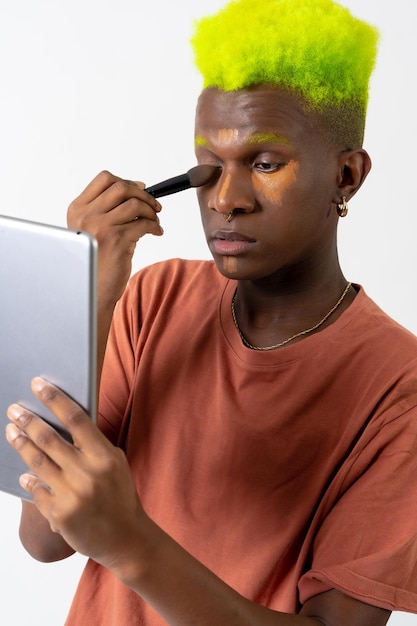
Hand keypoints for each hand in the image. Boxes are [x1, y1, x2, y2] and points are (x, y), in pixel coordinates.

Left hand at [5, 377, 148, 574]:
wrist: (125, 538)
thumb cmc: (119, 495)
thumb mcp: (115, 464)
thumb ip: (93, 445)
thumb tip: (63, 422)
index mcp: (105, 456)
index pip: (76, 419)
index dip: (55, 399)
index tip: (38, 384)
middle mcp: (88, 473)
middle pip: (50, 438)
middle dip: (28, 420)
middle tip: (13, 410)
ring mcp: (72, 494)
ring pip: (37, 461)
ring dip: (20, 443)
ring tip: (11, 431)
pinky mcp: (59, 514)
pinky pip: (37, 489)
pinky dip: (29, 479)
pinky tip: (24, 473)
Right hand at [67, 171, 162, 307]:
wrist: (93, 288)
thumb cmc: (96, 260)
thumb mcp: (91, 229)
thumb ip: (104, 209)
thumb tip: (137, 187)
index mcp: (78, 209)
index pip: (104, 179)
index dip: (126, 181)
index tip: (141, 189)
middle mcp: (86, 215)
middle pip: (121, 187)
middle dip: (143, 194)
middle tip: (154, 206)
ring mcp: (101, 227)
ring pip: (134, 204)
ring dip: (151, 211)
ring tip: (155, 221)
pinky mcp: (117, 241)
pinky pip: (143, 224)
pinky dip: (155, 226)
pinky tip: (157, 232)